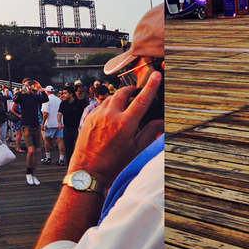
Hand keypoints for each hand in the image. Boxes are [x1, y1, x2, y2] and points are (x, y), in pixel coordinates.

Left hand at [68, 71, 162, 186]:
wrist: (88, 172)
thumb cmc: (113, 164)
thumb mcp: (135, 150)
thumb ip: (149, 133)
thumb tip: (161, 121)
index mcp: (125, 125)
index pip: (142, 100)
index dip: (151, 86)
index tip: (156, 75)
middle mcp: (110, 116)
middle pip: (123, 92)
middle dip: (132, 90)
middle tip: (137, 93)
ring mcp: (97, 115)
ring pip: (111, 97)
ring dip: (119, 98)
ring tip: (124, 107)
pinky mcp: (89, 118)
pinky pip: (101, 105)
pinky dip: (109, 106)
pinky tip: (111, 116)